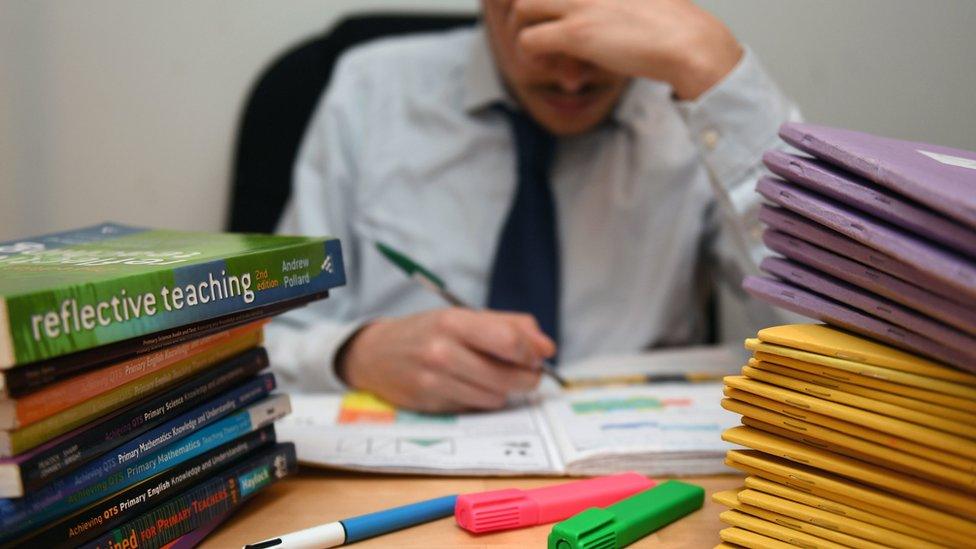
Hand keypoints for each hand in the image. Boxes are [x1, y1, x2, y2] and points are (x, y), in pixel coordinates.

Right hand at [337, 308, 555, 412]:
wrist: (375, 354)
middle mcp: (442, 352)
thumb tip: (547, 348)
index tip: (538, 355)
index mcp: (453, 322)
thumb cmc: (427, 331)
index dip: (532, 352)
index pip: (509, 342)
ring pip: (496, 397)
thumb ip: (509, 326)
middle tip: (527, 371)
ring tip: (491, 376)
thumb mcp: (463, 316)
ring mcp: (435, 381)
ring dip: (503, 390)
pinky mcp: (432, 405)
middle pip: (509, 376)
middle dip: (527, 376)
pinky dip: (481, 399)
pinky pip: (476, 408)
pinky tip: (469, 386)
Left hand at [511, 0, 742, 99]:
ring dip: (525, 31)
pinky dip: (530, 56)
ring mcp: (579, 3)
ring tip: (543, 51)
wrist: (691, 44)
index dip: (549, 5)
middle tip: (541, 33)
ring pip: (521, 7)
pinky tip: (549, 65)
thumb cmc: (675, 27)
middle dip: (528, 11)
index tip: (555, 19)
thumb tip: (606, 18)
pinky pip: (528, 40)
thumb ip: (616, 2)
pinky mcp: (576, 33)